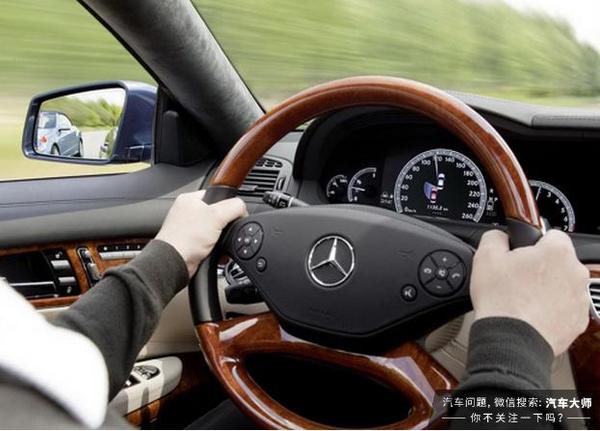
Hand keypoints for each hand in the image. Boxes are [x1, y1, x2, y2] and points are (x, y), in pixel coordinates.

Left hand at [156, 191, 246, 276]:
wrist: (174, 263)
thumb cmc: (186, 238)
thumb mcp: (217, 216)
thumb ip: (234, 207)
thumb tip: (242, 208)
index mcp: (190, 199)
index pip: (216, 195)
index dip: (228, 204)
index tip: (233, 214)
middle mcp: (187, 212)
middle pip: (217, 214)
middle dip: (224, 225)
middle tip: (224, 231)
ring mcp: (188, 229)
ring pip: (214, 230)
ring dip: (221, 239)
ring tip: (218, 243)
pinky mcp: (191, 243)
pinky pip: (209, 243)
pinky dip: (215, 248)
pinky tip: (215, 251)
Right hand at [470, 229, 589, 355]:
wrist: (511, 340)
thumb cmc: (501, 300)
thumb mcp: (485, 256)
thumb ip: (495, 236)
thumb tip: (500, 236)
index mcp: (557, 252)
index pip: (551, 234)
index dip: (532, 243)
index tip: (520, 255)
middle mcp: (575, 273)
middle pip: (558, 261)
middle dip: (540, 267)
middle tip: (517, 278)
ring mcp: (580, 299)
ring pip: (562, 285)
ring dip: (546, 288)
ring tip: (522, 299)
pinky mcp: (578, 321)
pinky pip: (564, 308)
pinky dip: (551, 309)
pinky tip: (531, 314)